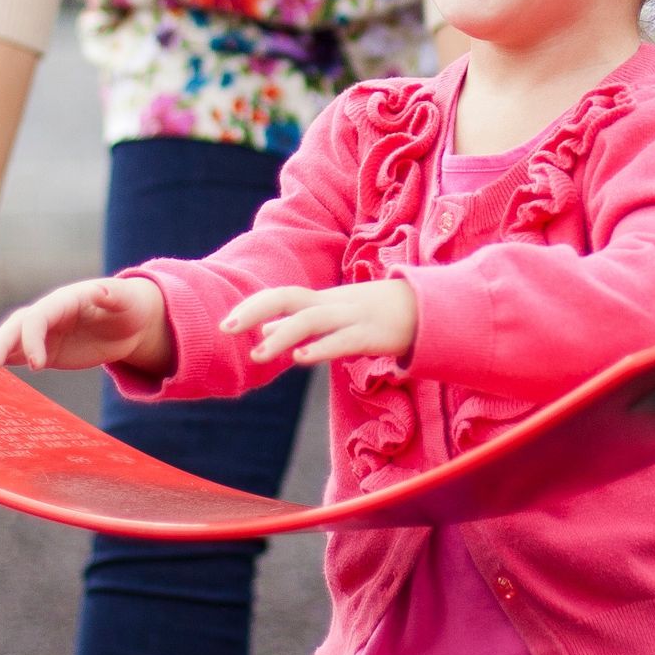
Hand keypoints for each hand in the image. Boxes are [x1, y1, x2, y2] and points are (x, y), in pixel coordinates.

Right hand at [0, 275, 174, 378]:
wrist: (131, 320)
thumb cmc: (130, 307)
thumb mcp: (127, 300)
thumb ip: (113, 296)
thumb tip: (102, 290)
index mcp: (63, 300)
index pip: (38, 317)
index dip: (33, 339)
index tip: (36, 365)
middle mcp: (47, 314)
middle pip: (16, 327)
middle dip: (0, 346)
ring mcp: (43, 332)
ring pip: (8, 338)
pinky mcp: (43, 349)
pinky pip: (15, 352)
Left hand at [224, 279, 417, 367]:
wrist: (428, 310)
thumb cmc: (377, 314)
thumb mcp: (336, 316)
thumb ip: (301, 322)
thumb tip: (266, 328)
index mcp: (323, 300)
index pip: (281, 295)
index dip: (253, 307)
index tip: (225, 324)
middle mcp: (333, 303)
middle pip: (288, 298)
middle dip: (256, 311)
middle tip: (226, 328)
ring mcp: (353, 316)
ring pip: (311, 320)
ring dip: (281, 336)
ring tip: (257, 355)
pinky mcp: (372, 334)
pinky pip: (342, 339)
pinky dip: (320, 347)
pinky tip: (300, 358)